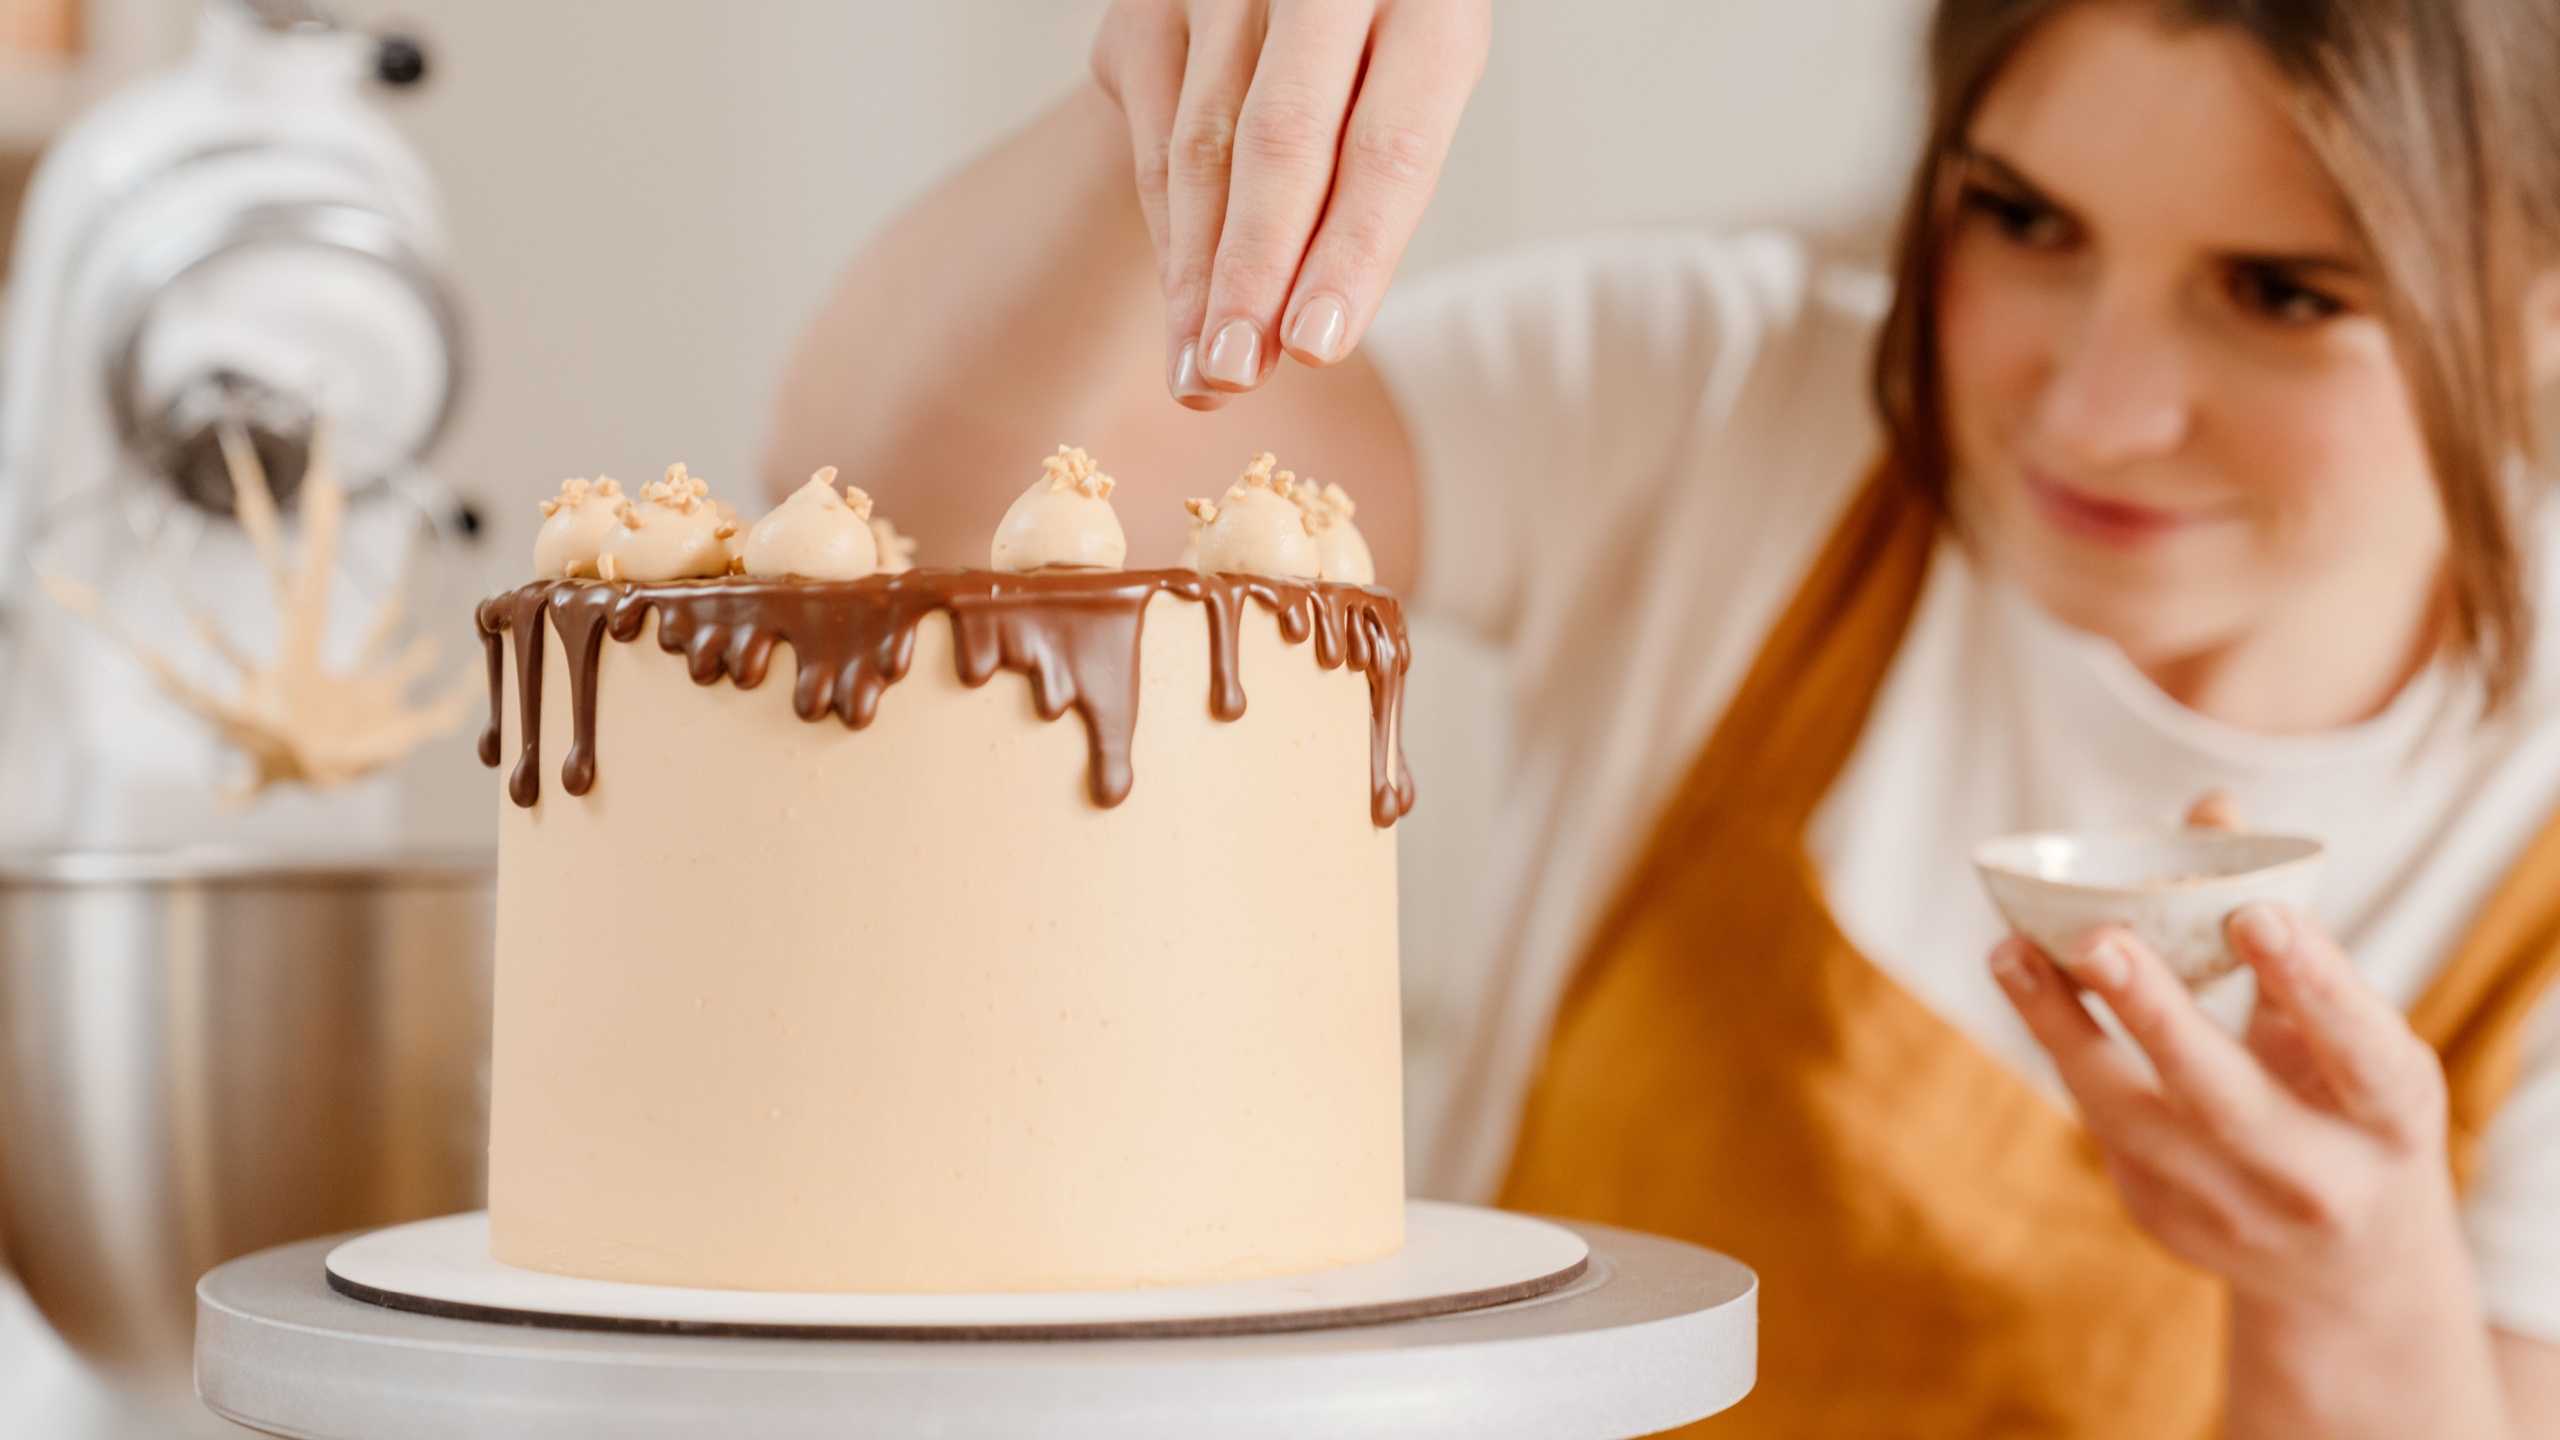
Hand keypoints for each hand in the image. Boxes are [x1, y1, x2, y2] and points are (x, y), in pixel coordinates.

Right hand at [1091, 0, 1488, 407]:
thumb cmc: (1374, 52)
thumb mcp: (1411, 93)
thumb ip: (1371, 189)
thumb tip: (1303, 335)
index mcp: (1427, 0)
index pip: (1390, 143)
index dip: (1352, 252)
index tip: (1317, 345)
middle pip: (1282, 140)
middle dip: (1254, 272)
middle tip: (1236, 373)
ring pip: (1200, 149)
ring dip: (1198, 277)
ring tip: (1203, 376)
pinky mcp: (1146, 2)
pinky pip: (1152, 144)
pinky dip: (1170, 241)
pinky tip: (1183, 315)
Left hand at [1990, 907, 2509, 1435]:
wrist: (2351, 1270)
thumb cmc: (2350, 1108)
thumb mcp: (2358, 1033)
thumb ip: (2286, 933)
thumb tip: (2210, 809)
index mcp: (2392, 1121)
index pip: (2360, 1050)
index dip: (2312, 982)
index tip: (2256, 912)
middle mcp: (2317, 1179)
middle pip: (2226, 1100)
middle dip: (2157, 1017)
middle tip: (2096, 938)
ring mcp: (2234, 1212)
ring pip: (2135, 1119)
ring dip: (2065, 1030)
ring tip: (2011, 953)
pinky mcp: (2164, 1219)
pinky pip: (2104, 1126)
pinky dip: (2065, 1051)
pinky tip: (2028, 988)